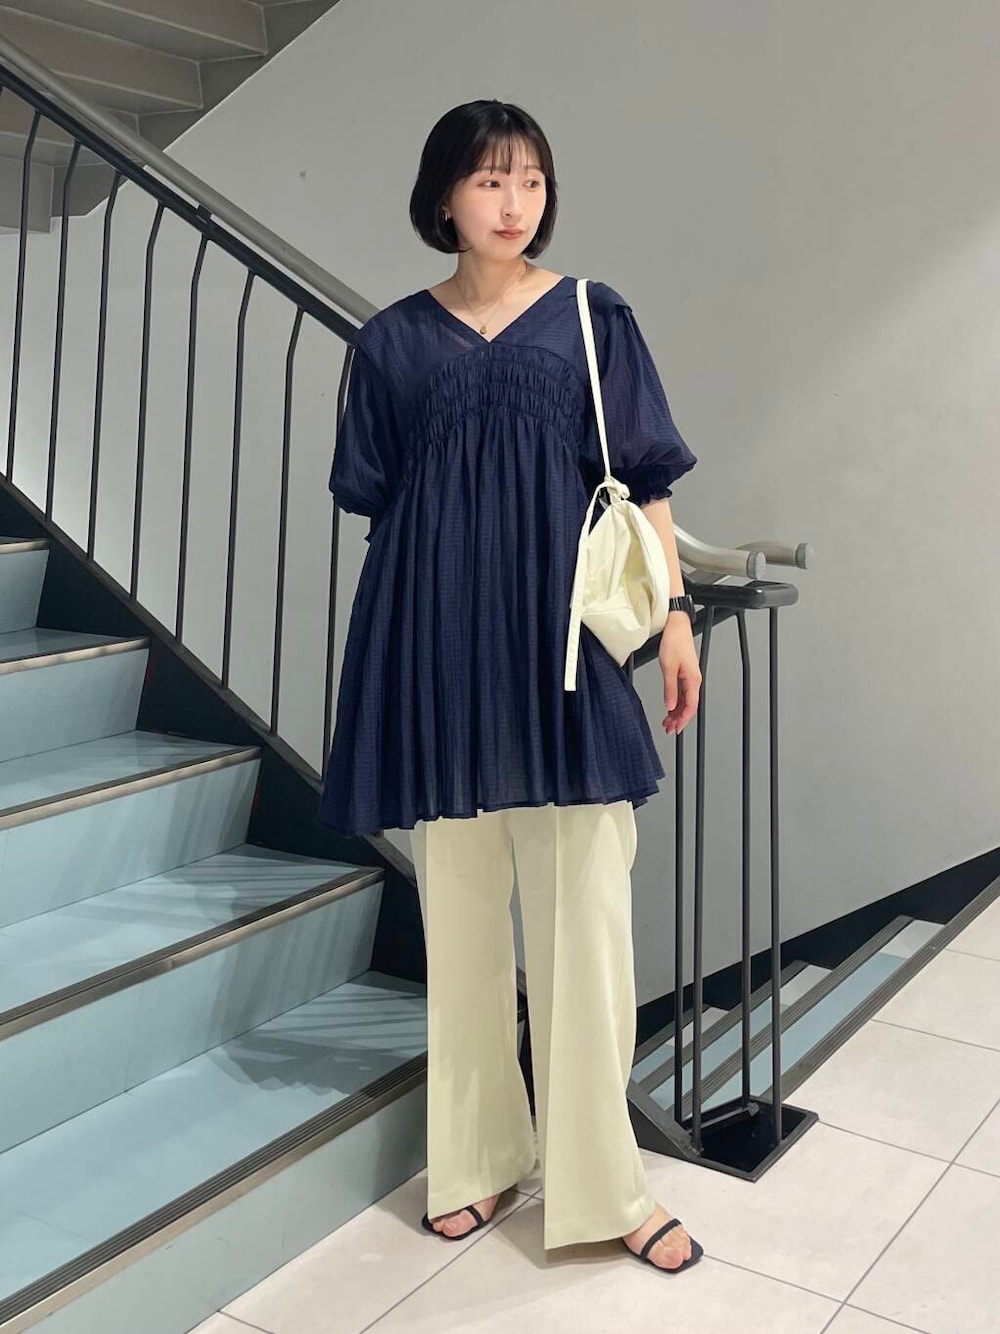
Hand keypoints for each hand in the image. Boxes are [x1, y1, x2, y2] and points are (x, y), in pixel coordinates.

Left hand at [659, 615, 701, 735]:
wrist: (676, 626)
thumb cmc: (674, 641)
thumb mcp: (668, 667)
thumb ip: (670, 689)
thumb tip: (670, 705)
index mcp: (692, 680)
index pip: (690, 706)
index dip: (683, 720)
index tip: (675, 728)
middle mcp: (693, 680)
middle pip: (689, 706)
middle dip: (679, 719)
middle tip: (668, 728)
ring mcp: (689, 677)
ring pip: (685, 700)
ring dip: (676, 712)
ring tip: (667, 721)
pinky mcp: (684, 673)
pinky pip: (682, 693)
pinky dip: (675, 702)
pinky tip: (669, 708)